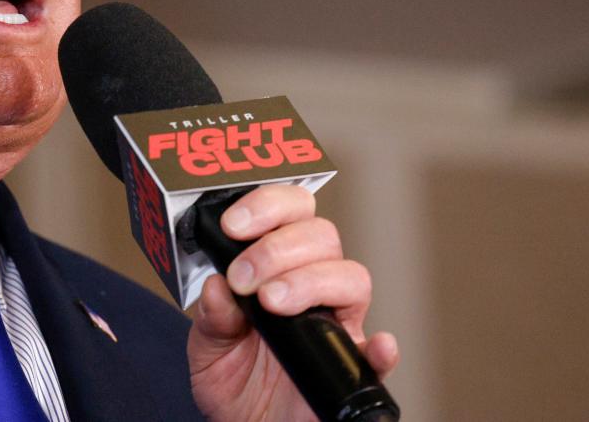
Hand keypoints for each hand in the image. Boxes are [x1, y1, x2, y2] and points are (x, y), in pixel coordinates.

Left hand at [186, 185, 398, 420]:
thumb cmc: (233, 381)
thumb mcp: (207, 346)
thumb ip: (211, 316)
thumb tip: (216, 287)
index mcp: (278, 268)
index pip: (290, 214)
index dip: (267, 206)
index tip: (234, 225)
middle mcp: (314, 288)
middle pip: (322, 237)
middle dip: (277, 247)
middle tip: (244, 277)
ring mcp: (337, 326)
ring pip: (351, 278)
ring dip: (310, 280)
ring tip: (273, 302)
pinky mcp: (353, 368)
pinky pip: (378, 354)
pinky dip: (381, 348)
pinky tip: (373, 346)